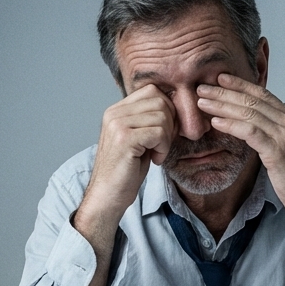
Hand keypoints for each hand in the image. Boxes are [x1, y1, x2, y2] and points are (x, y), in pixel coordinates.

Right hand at [78, 85, 176, 227]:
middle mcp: (114, 112)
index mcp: (117, 110)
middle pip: (160, 101)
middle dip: (171, 124)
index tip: (165, 132)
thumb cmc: (127, 169)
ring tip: (157, 153)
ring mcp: (117, 124)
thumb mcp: (140, 138)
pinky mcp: (124, 139)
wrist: (109, 194)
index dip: (167, 110)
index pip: (152, 91)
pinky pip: (159, 133)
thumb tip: (175, 106)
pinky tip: (155, 159)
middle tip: (163, 144)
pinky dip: (163, 148)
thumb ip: (149, 119)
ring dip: (167, 138)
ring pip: (162, 117)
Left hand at [195, 73, 284, 226]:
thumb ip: (273, 132)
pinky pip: (250, 132)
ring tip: (202, 102)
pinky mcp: (278, 151)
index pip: (263, 94)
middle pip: (253, 100)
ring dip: (222, 105)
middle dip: (225, 92)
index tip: (220, 78)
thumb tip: (253, 125)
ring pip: (249, 112)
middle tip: (202, 87)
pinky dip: (231, 124)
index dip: (240, 84)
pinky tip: (216, 122)